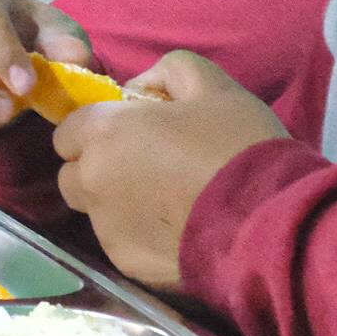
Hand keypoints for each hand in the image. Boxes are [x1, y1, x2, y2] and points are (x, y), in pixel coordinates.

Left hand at [50, 52, 284, 290]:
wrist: (268, 222)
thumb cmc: (237, 146)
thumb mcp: (212, 85)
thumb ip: (167, 71)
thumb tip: (139, 88)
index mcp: (103, 132)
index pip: (68, 130)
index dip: (96, 129)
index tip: (130, 133)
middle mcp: (91, 180)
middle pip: (73, 172)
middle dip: (97, 167)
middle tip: (146, 166)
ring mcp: (105, 227)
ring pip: (94, 210)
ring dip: (115, 201)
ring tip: (165, 200)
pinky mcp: (125, 263)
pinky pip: (119, 240)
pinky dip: (137, 233)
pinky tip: (175, 228)